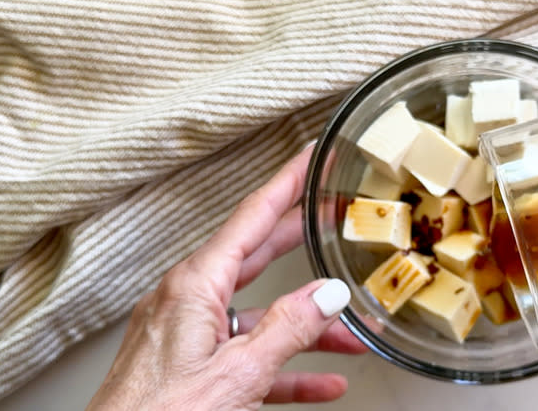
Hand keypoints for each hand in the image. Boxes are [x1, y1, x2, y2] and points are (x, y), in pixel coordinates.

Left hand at [86, 144, 367, 410]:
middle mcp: (188, 300)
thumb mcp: (238, 372)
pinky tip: (321, 380)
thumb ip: (288, 329)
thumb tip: (327, 294)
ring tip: (350, 333)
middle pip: (258, 257)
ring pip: (259, 315)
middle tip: (333, 217)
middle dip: (302, 240)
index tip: (310, 157)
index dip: (287, 183)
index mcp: (194, 285)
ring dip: (306, 326)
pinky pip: (246, 354)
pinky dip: (283, 366)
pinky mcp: (191, 364)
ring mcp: (188, 333)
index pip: (251, 217)